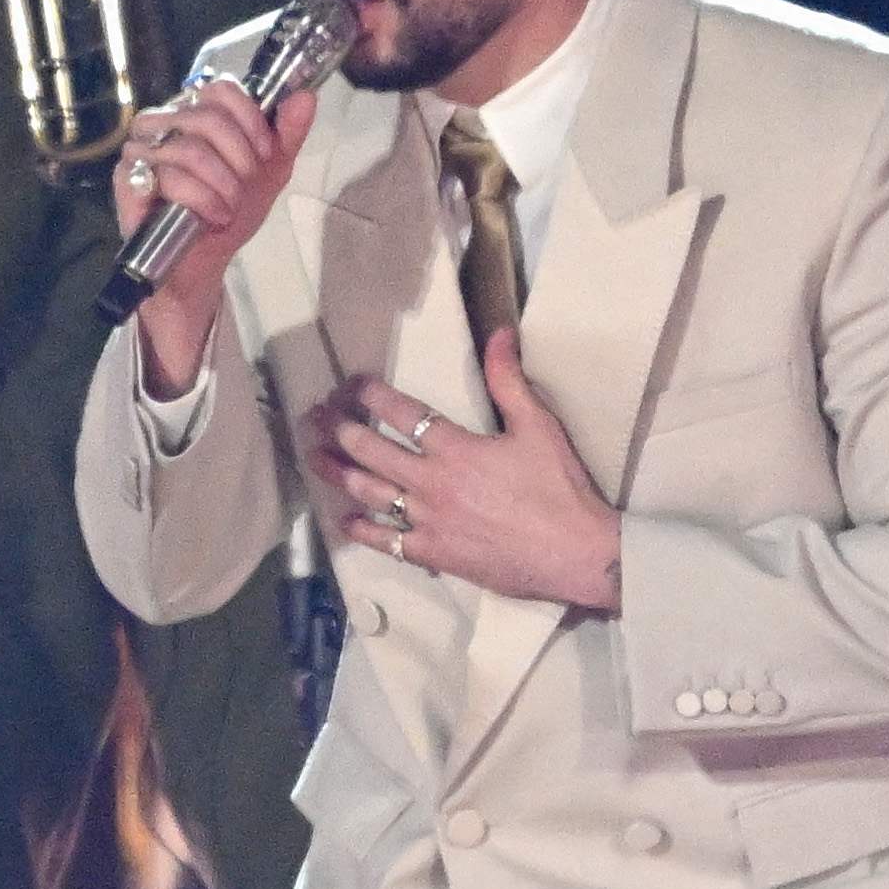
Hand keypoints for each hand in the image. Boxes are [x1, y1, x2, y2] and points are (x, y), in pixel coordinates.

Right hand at [116, 71, 316, 389]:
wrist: (204, 262)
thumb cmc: (229, 211)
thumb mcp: (270, 172)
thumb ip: (287, 133)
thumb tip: (306, 97)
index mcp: (194, 111)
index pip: (221, 88)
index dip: (250, 120)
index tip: (265, 154)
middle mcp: (162, 122)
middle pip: (208, 117)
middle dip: (239, 158)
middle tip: (245, 188)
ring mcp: (140, 148)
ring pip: (190, 148)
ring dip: (222, 185)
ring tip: (228, 209)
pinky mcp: (128, 179)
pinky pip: (169, 177)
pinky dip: (200, 200)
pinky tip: (210, 217)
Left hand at [306, 334, 620, 611]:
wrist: (574, 553)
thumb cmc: (559, 489)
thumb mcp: (539, 426)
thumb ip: (510, 380)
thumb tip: (499, 334)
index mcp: (455, 448)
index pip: (401, 413)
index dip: (370, 394)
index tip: (351, 384)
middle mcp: (431, 483)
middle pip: (370, 450)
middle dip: (338, 428)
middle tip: (315, 415)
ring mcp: (428, 521)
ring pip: (368, 492)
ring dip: (336, 472)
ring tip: (313, 456)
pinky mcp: (434, 554)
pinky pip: (386, 542)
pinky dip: (361, 529)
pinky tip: (344, 519)